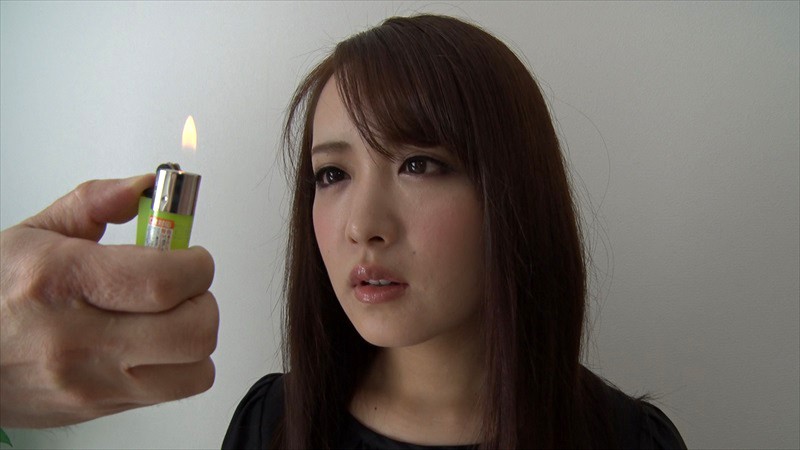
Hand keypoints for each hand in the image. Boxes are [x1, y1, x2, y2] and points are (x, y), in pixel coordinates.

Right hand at [0, 176, 217, 427]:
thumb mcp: (33, 234)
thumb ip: (95, 202)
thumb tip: (145, 186)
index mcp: (62, 282)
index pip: (163, 280)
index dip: (196, 265)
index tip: (192, 256)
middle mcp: (79, 340)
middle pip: (192, 331)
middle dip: (203, 300)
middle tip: (185, 287)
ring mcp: (92, 383)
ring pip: (195, 370)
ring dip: (196, 338)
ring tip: (171, 317)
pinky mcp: (101, 409)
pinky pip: (173, 391)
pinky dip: (179, 366)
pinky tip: (152, 345)